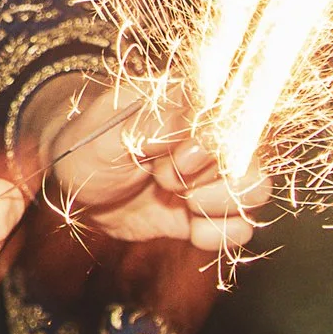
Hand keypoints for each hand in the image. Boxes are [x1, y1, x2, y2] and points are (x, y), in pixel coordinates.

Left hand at [33, 77, 269, 253]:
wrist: (76, 190)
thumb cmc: (86, 148)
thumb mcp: (105, 132)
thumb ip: (150, 126)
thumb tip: (190, 126)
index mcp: (189, 99)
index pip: (232, 113)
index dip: (211, 145)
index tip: (176, 161)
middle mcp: (211, 133)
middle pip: (250, 153)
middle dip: (207, 177)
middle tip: (165, 180)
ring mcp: (215, 172)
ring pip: (256, 189)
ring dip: (219, 205)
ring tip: (181, 202)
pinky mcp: (211, 209)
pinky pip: (242, 227)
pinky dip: (219, 234)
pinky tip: (190, 230)